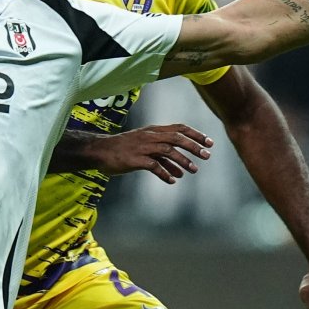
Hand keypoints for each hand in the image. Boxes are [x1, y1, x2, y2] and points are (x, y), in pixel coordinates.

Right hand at [54, 124, 213, 182]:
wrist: (99, 151)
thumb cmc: (123, 150)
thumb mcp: (144, 147)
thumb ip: (163, 157)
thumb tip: (181, 171)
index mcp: (153, 131)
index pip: (179, 128)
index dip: (196, 134)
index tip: (209, 142)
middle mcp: (150, 136)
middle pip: (177, 138)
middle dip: (194, 147)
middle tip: (206, 156)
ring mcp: (142, 148)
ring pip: (168, 151)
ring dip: (182, 161)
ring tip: (193, 170)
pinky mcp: (134, 159)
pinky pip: (153, 166)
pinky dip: (164, 173)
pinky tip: (171, 180)